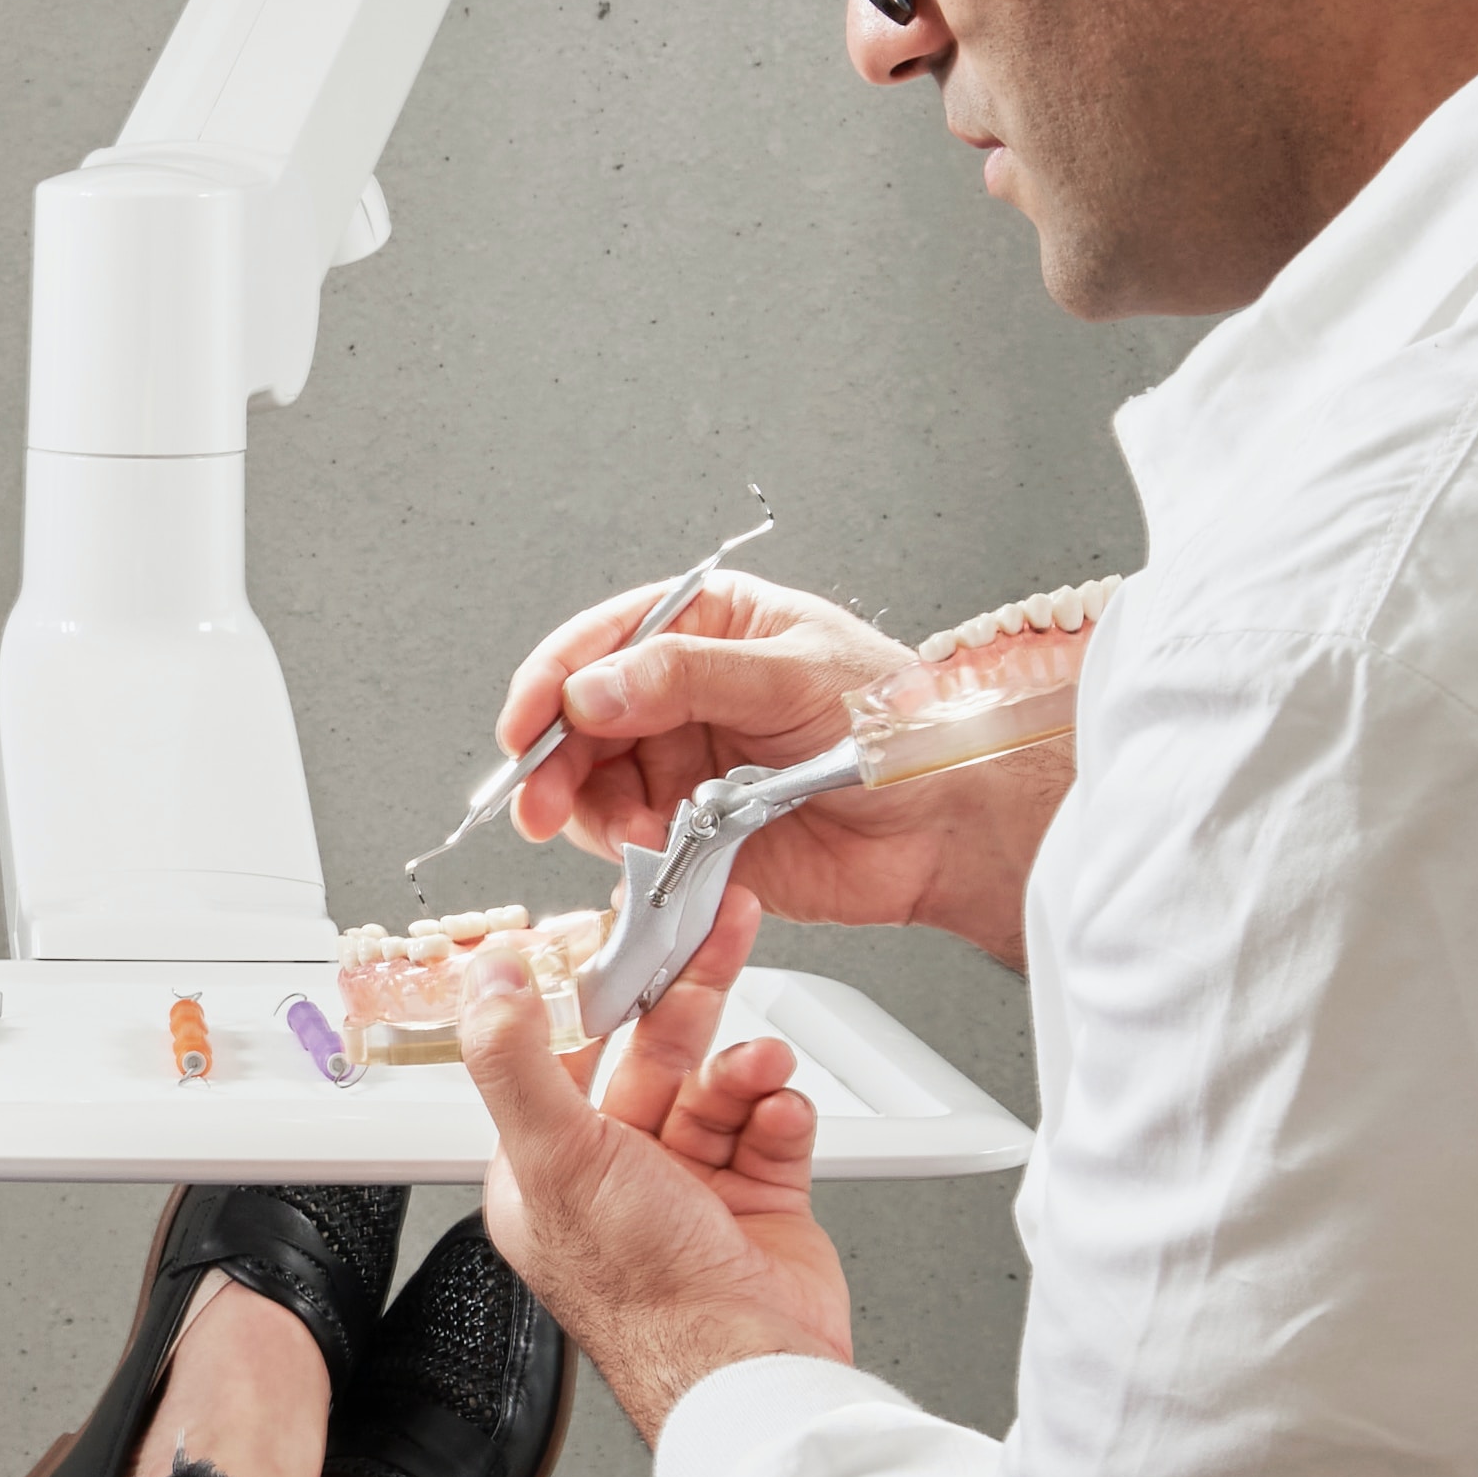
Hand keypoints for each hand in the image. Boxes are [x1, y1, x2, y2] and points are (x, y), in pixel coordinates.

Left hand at [463, 887, 851, 1444]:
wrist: (747, 1365)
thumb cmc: (646, 1292)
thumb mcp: (556, 1155)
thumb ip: (515, 1059)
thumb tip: (490, 982)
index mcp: (551, 1169)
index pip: (566, 1051)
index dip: (599, 988)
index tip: (625, 930)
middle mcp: (619, 1177)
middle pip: (654, 1054)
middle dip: (689, 994)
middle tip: (720, 931)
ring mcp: (694, 1189)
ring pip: (719, 1086)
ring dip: (745, 1064)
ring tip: (761, 1063)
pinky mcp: (761, 1201)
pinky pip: (773, 1125)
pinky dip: (782, 1111)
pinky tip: (780, 1115)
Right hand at [499, 568, 1067, 971]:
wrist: (948, 824)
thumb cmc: (900, 726)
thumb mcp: (796, 676)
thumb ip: (690, 677)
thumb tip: (594, 688)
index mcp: (713, 626)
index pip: (607, 638)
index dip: (555, 677)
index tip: (529, 720)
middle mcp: (686, 693)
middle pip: (582, 715)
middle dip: (552, 755)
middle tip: (540, 796)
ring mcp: (684, 764)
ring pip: (591, 781)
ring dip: (583, 807)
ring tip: (609, 830)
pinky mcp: (691, 832)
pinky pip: (627, 838)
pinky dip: (622, 849)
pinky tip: (651, 850)